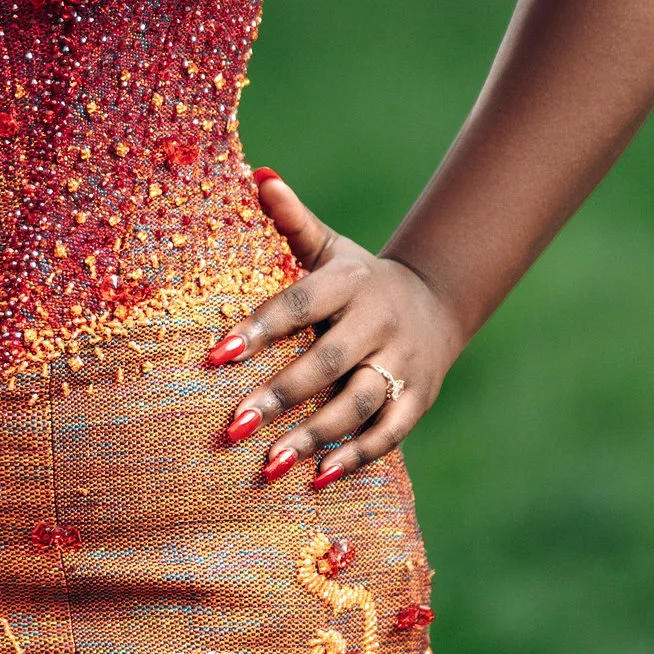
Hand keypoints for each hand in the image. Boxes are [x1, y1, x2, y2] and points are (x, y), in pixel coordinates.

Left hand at [202, 169, 459, 484]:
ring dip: (314, 435)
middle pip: (326, 362)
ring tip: (269, 462)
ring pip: (358, 402)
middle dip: (279, 395)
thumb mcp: (330, 247)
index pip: (299, 305)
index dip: (258, 329)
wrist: (437, 300)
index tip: (215, 356)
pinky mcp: (419, 398)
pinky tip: (318, 478)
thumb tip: (258, 175)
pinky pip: (389, 432)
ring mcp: (402, 362)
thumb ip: (293, 220)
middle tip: (233, 426)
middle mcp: (378, 321)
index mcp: (350, 282)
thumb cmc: (359, 279)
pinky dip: (356, 456)